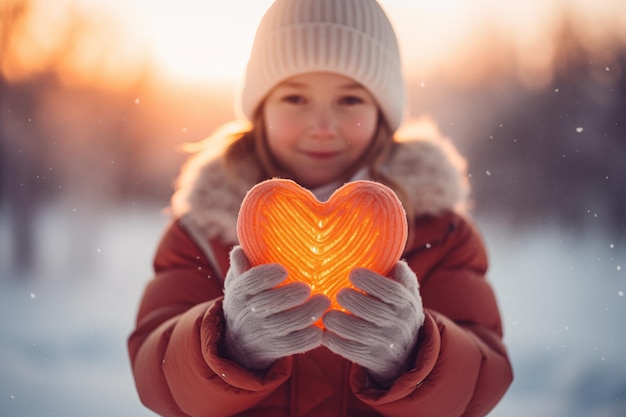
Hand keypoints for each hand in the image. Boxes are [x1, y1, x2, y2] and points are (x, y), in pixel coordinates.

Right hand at [222, 246, 329, 370]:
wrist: (240, 342)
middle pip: (269, 304)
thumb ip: (241, 266)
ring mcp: (263, 333)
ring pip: (286, 324)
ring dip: (307, 313)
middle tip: (308, 288)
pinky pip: (294, 344)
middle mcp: (249, 313)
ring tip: (325, 302)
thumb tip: (240, 249)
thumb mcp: (238, 283)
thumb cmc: (247, 301)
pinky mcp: (277, 348)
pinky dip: (309, 338)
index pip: (250, 282)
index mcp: (239, 293)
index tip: (283, 270)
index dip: (266, 276)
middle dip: (290, 296)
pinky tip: (321, 328)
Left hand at [322, 261, 424, 386]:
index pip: (392, 291)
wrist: (407, 351)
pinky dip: (337, 342)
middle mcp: (398, 323)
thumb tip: (390, 257)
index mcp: (406, 302)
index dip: (372, 282)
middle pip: (376, 312)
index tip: (353, 273)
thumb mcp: (407, 292)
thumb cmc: (398, 309)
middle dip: (354, 301)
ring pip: (362, 333)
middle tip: (339, 294)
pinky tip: (325, 333)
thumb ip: (401, 274)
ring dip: (341, 323)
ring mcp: (385, 342)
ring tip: (327, 315)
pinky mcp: (372, 357)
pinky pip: (352, 351)